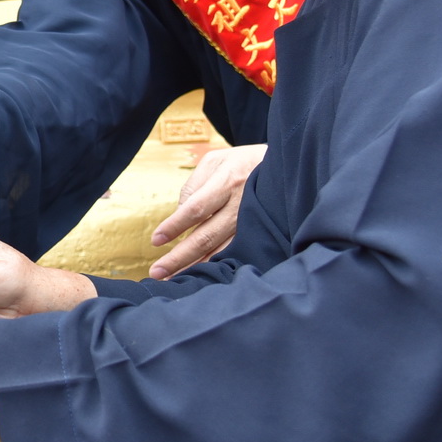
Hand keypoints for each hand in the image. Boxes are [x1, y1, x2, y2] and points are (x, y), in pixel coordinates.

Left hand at [148, 143, 265, 278]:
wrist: (285, 166)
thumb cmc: (241, 162)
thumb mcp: (215, 161)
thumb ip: (193, 187)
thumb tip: (179, 215)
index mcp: (227, 181)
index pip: (195, 209)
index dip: (175, 226)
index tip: (156, 240)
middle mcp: (240, 204)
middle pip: (207, 236)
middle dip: (179, 257)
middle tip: (157, 272)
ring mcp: (252, 220)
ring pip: (222, 250)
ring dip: (196, 266)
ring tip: (173, 279)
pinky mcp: (259, 232)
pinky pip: (236, 251)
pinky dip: (218, 264)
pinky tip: (203, 274)